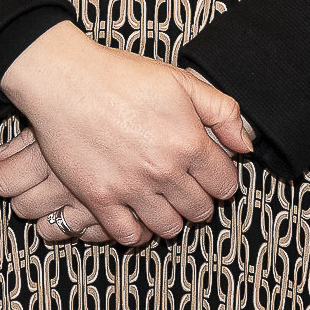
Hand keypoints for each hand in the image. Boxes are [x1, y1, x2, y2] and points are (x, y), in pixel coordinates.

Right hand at [0, 28, 251, 246]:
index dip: (220, 179)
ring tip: (161, 200)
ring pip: (169, 227)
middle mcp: (164, 171)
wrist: (65, 80)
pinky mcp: (100, 198)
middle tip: (185, 186)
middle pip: (200, 210)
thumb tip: (244, 145)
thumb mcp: (180, 80)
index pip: (224, 184)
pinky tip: (135, 214)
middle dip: (198, 199)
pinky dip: (136, 230)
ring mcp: (131, 188)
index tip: (208, 173)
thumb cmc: (120, 75)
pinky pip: (129, 235)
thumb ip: (222, 111)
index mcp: (188, 142)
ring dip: (171, 217)